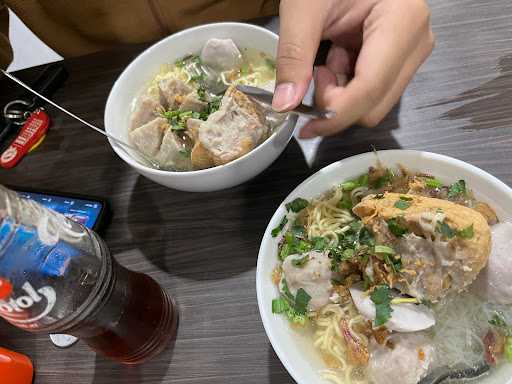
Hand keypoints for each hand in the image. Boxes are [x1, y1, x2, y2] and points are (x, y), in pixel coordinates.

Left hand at [272, 0, 434, 137]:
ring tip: (326, 60)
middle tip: (315, 74)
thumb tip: (284, 105)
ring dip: (341, 94)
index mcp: (401, 22)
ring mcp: (413, 51)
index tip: (305, 127)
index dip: (334, 116)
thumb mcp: (303, 9)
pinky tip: (338, 59)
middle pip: (375, 105)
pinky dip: (348, 85)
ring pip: (374, 103)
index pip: (369, 89)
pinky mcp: (403, 58)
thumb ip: (294, 57)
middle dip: (337, 104)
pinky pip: (373, 90)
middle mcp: (417, 42)